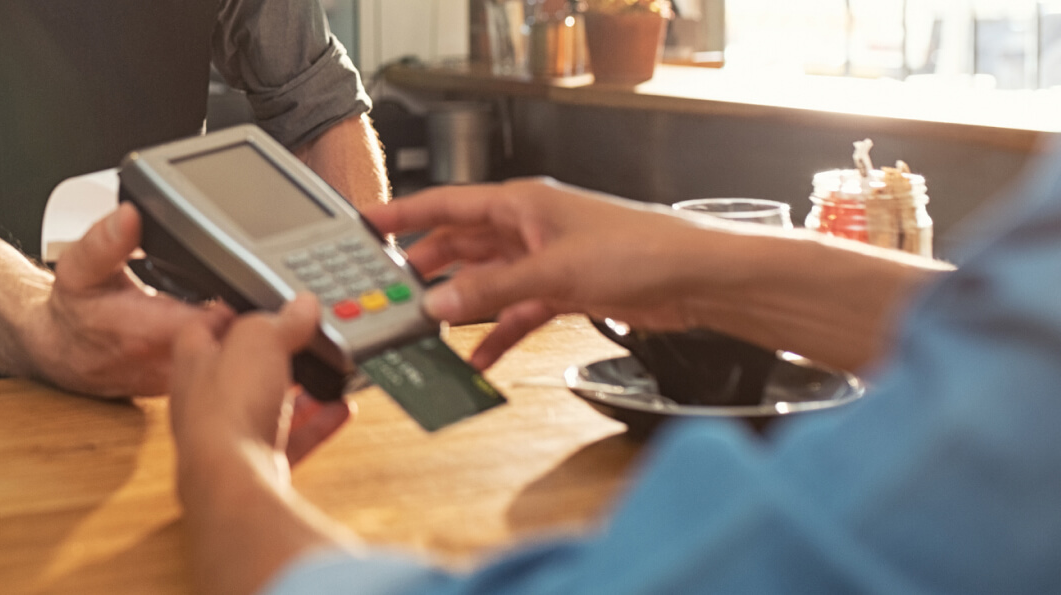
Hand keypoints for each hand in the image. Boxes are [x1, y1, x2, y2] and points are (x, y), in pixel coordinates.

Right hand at [26, 204, 234, 396]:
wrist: (60, 352)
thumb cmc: (74, 309)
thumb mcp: (79, 267)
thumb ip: (104, 241)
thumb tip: (128, 216)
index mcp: (142, 332)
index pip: (209, 323)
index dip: (231, 303)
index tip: (239, 283)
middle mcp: (161, 363)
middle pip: (225, 343)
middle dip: (242, 318)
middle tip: (247, 292)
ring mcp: (172, 380)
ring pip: (225, 361)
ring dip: (235, 336)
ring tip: (235, 309)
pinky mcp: (179, 386)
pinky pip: (215, 370)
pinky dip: (223, 350)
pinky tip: (218, 330)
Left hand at [170, 295, 351, 470]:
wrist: (233, 480)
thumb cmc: (227, 408)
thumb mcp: (259, 340)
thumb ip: (281, 320)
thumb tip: (302, 306)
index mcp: (194, 363)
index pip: (202, 327)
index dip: (228, 312)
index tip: (255, 304)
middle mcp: (206, 401)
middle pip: (240, 369)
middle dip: (272, 356)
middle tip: (299, 340)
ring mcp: (231, 436)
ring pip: (267, 406)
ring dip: (298, 392)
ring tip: (325, 375)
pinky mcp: (256, 463)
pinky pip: (292, 440)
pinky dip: (318, 424)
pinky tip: (340, 410)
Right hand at [365, 178, 733, 368]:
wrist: (696, 278)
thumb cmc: (642, 248)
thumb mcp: (554, 270)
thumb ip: (492, 289)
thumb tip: (439, 301)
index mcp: (520, 202)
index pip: (445, 204)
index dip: (402, 215)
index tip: (365, 226)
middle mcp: (528, 227)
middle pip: (459, 245)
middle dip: (424, 269)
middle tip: (387, 291)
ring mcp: (544, 259)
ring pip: (485, 282)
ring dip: (459, 305)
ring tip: (423, 328)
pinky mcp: (563, 290)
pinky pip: (515, 312)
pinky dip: (497, 333)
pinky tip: (479, 358)